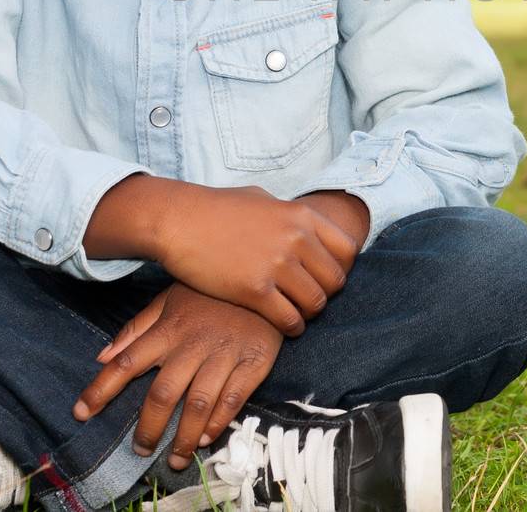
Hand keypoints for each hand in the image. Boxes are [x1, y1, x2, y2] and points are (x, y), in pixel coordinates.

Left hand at [72, 283, 282, 471]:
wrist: (265, 280)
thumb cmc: (211, 293)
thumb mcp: (170, 299)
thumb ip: (136, 329)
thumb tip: (102, 356)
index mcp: (169, 329)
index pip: (127, 361)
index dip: (102, 389)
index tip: (81, 413)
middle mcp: (193, 344)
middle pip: (163, 393)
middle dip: (148, 427)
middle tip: (141, 450)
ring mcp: (224, 354)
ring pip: (198, 403)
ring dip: (184, 436)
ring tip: (175, 459)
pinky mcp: (253, 363)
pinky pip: (233, 400)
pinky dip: (217, 423)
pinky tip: (205, 437)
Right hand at [156, 185, 359, 334]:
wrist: (177, 220)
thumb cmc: (215, 208)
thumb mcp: (261, 199)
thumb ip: (287, 215)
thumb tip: (304, 225)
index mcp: (301, 216)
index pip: (348, 249)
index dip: (341, 267)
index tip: (324, 275)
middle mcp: (295, 239)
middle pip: (336, 281)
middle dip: (325, 293)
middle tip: (307, 298)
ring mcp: (276, 265)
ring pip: (316, 304)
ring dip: (308, 313)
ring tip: (295, 313)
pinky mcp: (254, 290)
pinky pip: (290, 320)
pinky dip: (291, 327)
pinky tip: (281, 324)